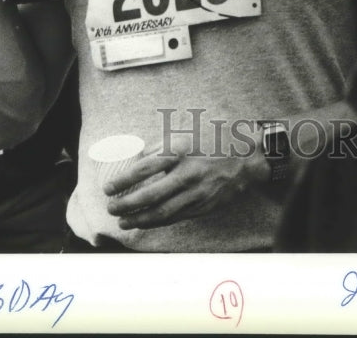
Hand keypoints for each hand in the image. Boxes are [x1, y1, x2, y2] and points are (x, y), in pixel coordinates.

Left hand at [103, 136, 268, 229]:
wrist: (248, 157)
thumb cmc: (215, 140)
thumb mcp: (187, 133)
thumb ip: (162, 146)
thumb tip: (138, 159)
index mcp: (180, 151)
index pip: (143, 169)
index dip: (122, 181)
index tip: (108, 188)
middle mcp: (187, 174)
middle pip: (149, 195)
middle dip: (125, 204)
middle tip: (111, 207)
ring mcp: (196, 193)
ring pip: (161, 212)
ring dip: (138, 219)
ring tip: (122, 221)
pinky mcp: (204, 206)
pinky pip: (175, 218)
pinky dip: (156, 222)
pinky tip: (144, 222)